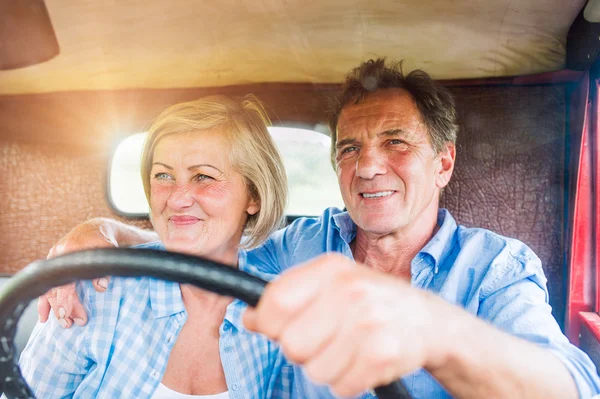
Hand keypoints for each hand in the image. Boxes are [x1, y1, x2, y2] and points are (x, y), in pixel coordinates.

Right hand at [38, 219, 116, 326]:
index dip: (65, 300)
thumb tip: (101, 286)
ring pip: (49, 289)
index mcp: (69, 251)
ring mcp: (53, 260)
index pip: (64, 282)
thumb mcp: (108, 250)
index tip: (68, 315)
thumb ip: (104, 268)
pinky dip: (45, 302)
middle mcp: (57, 256)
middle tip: (71, 323)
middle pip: (56, 288)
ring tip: (64, 323)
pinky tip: (45, 317)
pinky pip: (46, 286)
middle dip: (62, 308)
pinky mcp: (53, 265)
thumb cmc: (103, 240)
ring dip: (55, 308)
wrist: (95, 229)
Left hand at [243, 253, 443, 396]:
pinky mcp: (382, 354)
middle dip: (303, 350)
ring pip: (313, 370)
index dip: (268, 323)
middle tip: (325, 338)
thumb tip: (249, 317)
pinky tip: (362, 360)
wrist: (427, 320)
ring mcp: (368, 322)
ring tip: (348, 348)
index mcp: (331, 269)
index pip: (275, 302)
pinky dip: (347, 381)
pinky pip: (340, 387)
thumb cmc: (372, 300)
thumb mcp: (331, 284)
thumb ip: (289, 297)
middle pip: (291, 344)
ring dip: (327, 367)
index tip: (277, 328)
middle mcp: (350, 291)